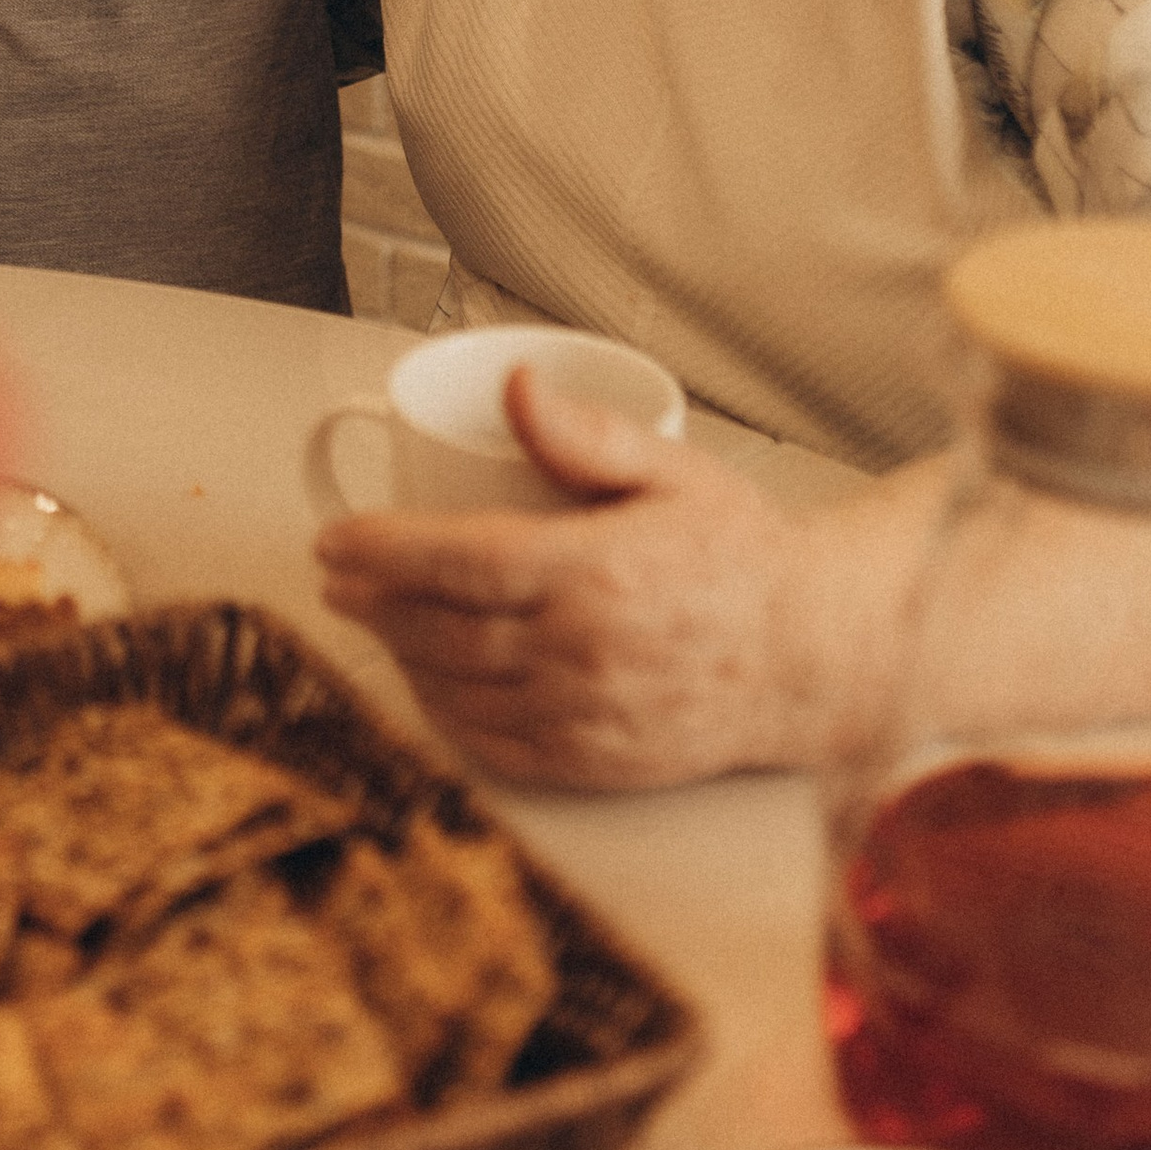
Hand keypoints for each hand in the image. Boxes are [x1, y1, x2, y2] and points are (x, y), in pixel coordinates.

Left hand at [314, 367, 813, 787]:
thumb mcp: (674, 470)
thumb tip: (514, 385)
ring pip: (460, 690)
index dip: (384, 551)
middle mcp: (586, 653)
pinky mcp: (599, 764)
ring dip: (401, 656)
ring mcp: (590, 719)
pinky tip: (428, 684)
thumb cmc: (742, 556)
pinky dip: (448, 715)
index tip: (337, 539)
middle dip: (374, 601)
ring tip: (371, 619)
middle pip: (443, 630)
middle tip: (337, 577)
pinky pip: (498, 746)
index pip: (459, 563)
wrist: (813, 658)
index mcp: (598, 573)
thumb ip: (586, 432)